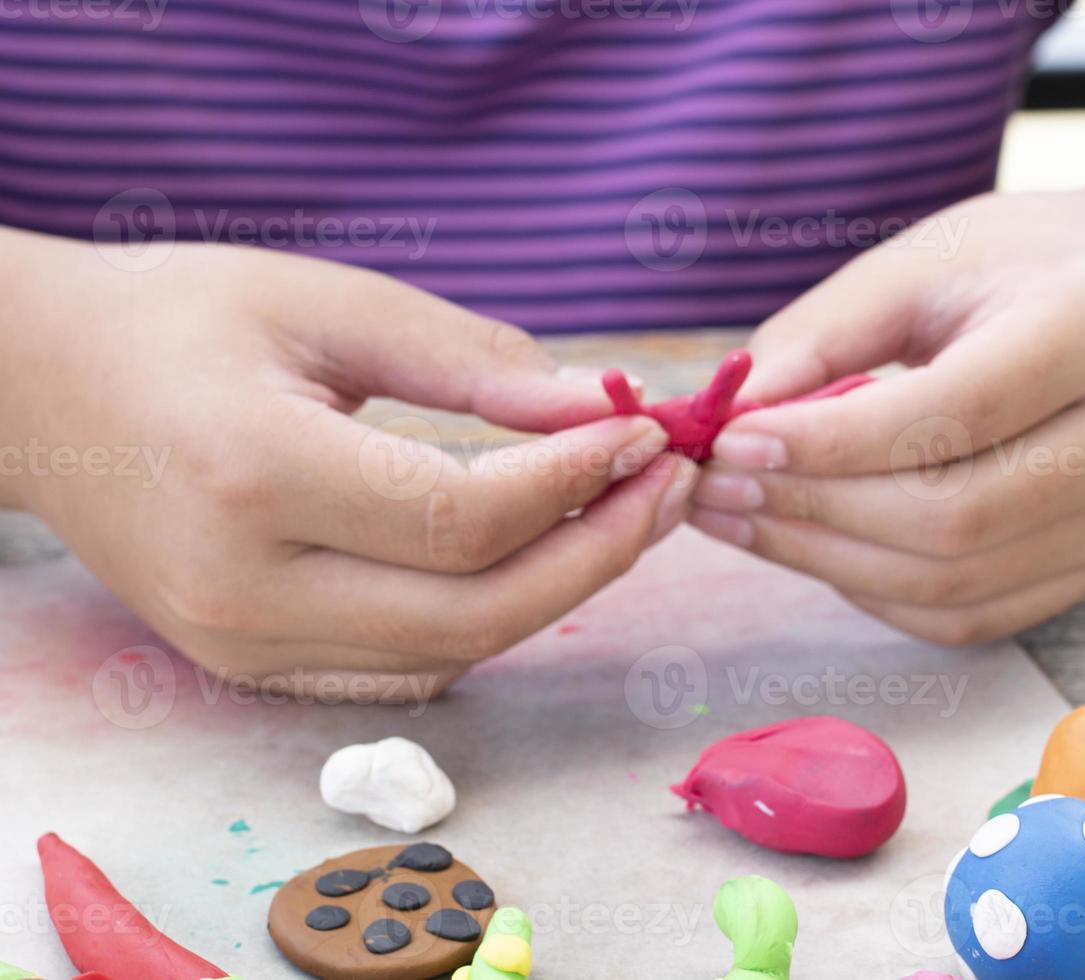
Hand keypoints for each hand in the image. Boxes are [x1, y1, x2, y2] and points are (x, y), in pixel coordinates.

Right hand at [0, 229, 694, 697]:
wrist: (41, 391)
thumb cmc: (179, 320)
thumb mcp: (325, 303)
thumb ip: (469, 361)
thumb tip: (597, 412)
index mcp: (252, 473)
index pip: (465, 518)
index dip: (578, 483)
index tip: (647, 431)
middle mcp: (244, 586)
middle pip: (476, 614)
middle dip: (600, 554)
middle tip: (670, 486)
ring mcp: (241, 644)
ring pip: (452, 653)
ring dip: (559, 590)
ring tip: (623, 511)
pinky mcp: (249, 665)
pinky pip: (406, 668)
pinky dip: (489, 618)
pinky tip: (537, 554)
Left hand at [689, 191, 1084, 644]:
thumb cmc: (1012, 267)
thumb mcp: (920, 262)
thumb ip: (825, 335)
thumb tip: (733, 421)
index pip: (954, 413)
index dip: (831, 441)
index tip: (732, 442)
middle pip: (956, 515)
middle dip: (815, 510)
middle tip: (716, 490)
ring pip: (956, 581)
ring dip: (828, 561)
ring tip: (742, 519)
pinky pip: (970, 617)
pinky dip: (876, 595)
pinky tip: (818, 548)